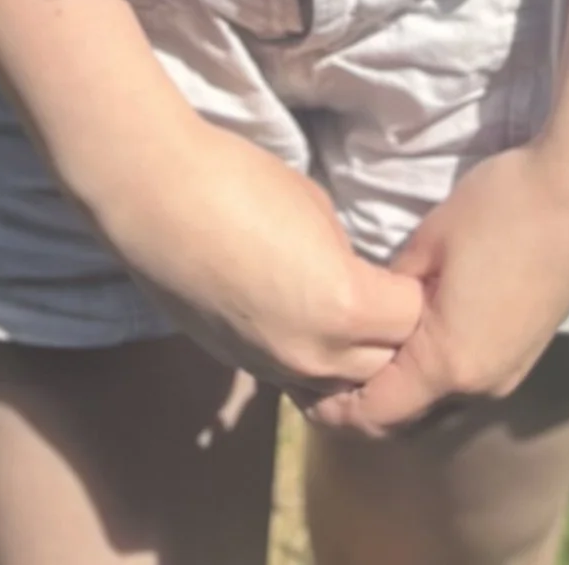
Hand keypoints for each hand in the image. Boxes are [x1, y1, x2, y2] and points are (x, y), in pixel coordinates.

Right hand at [92, 115, 424, 393]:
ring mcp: (272, 367)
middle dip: (392, 334)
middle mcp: (314, 354)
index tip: (403, 268)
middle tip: (382, 294)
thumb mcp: (317, 210)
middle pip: (384, 365)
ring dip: (351, 358)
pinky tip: (298, 319)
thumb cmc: (239, 183)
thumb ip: (345, 258)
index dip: (412, 290)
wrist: (156, 198)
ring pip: (339, 386)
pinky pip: (295, 379)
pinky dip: (310, 360)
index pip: (411, 319)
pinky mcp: (241, 366)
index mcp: (343, 307)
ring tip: (343, 314)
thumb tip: (352, 276)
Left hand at [303, 143, 568, 435]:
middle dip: (361, 400)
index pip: (374, 414)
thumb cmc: (502, 207)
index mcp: (448, 363)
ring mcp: (507, 371)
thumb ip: (393, 287)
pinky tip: (411, 333)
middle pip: (404, 415)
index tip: (300, 381)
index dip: (332, 407)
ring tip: (361, 347)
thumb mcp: (431, 240)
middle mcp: (480, 384)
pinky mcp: (523, 352)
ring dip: (398, 385)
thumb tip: (369, 310)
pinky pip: (464, 379)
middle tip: (322, 364)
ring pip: (436, 399)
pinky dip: (430, 370)